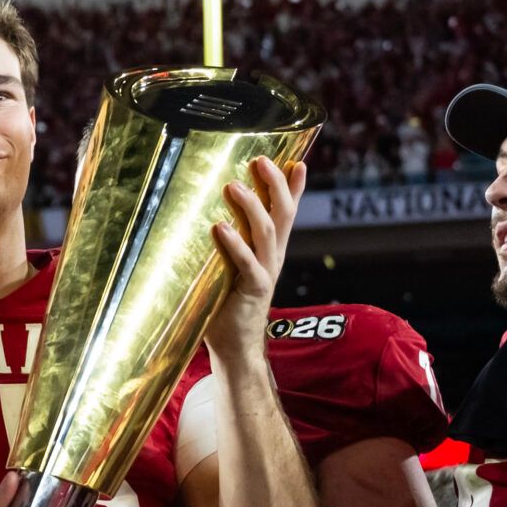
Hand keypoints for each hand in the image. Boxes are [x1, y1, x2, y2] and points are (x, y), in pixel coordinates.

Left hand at [205, 157, 304, 360]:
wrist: (235, 347)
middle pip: (283, 214)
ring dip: (252, 207)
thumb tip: (210, 214)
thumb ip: (229, 242)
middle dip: (275, 184)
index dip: (294, 186)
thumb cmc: (226, 304)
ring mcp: (266, 273)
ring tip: (233, 185)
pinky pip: (248, 264)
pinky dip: (235, 244)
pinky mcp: (253, 291)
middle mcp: (274, 257)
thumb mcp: (232, 265)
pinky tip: (221, 227)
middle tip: (259, 160)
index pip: (286, 212)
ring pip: (268, 233)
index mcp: (271, 250)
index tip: (296, 160)